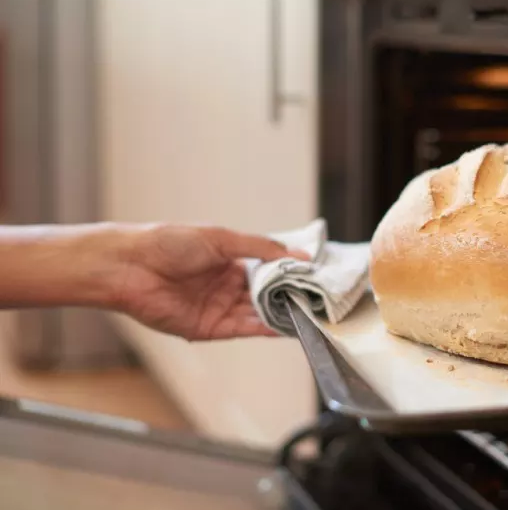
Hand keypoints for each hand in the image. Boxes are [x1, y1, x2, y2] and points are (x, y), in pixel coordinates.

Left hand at [113, 224, 308, 339]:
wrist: (129, 266)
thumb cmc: (169, 243)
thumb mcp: (221, 238)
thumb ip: (261, 247)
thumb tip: (298, 254)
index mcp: (230, 261)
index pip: (269, 271)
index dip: (290, 273)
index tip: (315, 276)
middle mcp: (227, 286)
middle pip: (267, 295)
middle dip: (291, 296)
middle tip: (318, 297)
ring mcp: (219, 308)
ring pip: (259, 314)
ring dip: (282, 314)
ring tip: (308, 313)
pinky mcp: (209, 328)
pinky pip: (244, 329)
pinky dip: (265, 328)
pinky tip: (285, 325)